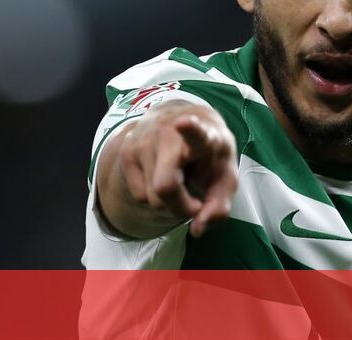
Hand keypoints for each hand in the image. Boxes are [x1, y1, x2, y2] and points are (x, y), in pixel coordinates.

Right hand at [104, 100, 238, 238]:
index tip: (184, 122)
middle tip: (195, 204)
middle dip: (181, 206)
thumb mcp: (225, 178)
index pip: (195, 132)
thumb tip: (197, 230)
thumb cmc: (209, 155)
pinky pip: (140, 195)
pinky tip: (165, 176)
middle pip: (165, 186)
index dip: (190, 128)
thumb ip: (219, 206)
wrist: (183, 121)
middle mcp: (168, 133)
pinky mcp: (127, 153)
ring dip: (169, 202)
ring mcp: (144, 142)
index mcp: (202, 136)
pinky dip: (155, 197)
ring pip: (152, 197)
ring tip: (181, 180)